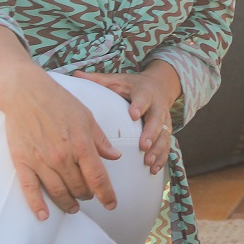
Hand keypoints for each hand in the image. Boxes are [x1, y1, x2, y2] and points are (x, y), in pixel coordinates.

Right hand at [0, 69, 122, 220]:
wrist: (26, 93)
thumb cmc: (60, 102)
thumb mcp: (87, 118)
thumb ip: (101, 140)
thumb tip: (115, 157)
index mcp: (81, 144)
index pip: (98, 177)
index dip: (107, 194)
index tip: (112, 204)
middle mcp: (62, 156)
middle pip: (79, 187)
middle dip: (87, 195)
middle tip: (90, 197)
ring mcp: (41, 161)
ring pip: (58, 191)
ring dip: (68, 203)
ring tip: (73, 208)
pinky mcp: (22, 162)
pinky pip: (30, 189)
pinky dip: (37, 205)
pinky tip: (43, 215)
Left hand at [76, 62, 181, 176]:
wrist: (160, 85)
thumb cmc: (133, 86)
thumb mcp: (119, 80)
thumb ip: (99, 80)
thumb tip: (76, 74)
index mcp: (145, 93)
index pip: (143, 98)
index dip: (139, 106)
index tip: (133, 115)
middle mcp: (157, 107)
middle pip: (157, 120)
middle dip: (151, 133)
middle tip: (143, 146)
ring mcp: (164, 120)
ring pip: (164, 135)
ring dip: (157, 149)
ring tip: (148, 162)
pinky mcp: (166, 131)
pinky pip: (167, 145)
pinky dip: (162, 158)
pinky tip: (153, 169)